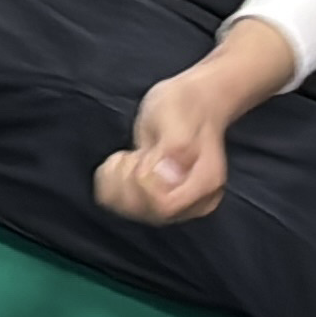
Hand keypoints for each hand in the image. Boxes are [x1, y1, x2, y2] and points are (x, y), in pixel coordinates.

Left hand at [97, 21, 295, 224]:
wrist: (190, 104)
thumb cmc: (185, 109)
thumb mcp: (178, 120)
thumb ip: (175, 149)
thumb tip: (168, 177)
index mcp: (204, 185)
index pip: (163, 206)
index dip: (141, 184)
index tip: (142, 155)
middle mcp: (192, 201)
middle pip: (145, 211)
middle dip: (127, 179)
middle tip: (135, 153)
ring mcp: (174, 202)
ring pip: (129, 210)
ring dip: (117, 180)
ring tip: (129, 156)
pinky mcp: (155, 197)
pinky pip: (120, 203)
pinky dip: (110, 182)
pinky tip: (121, 162)